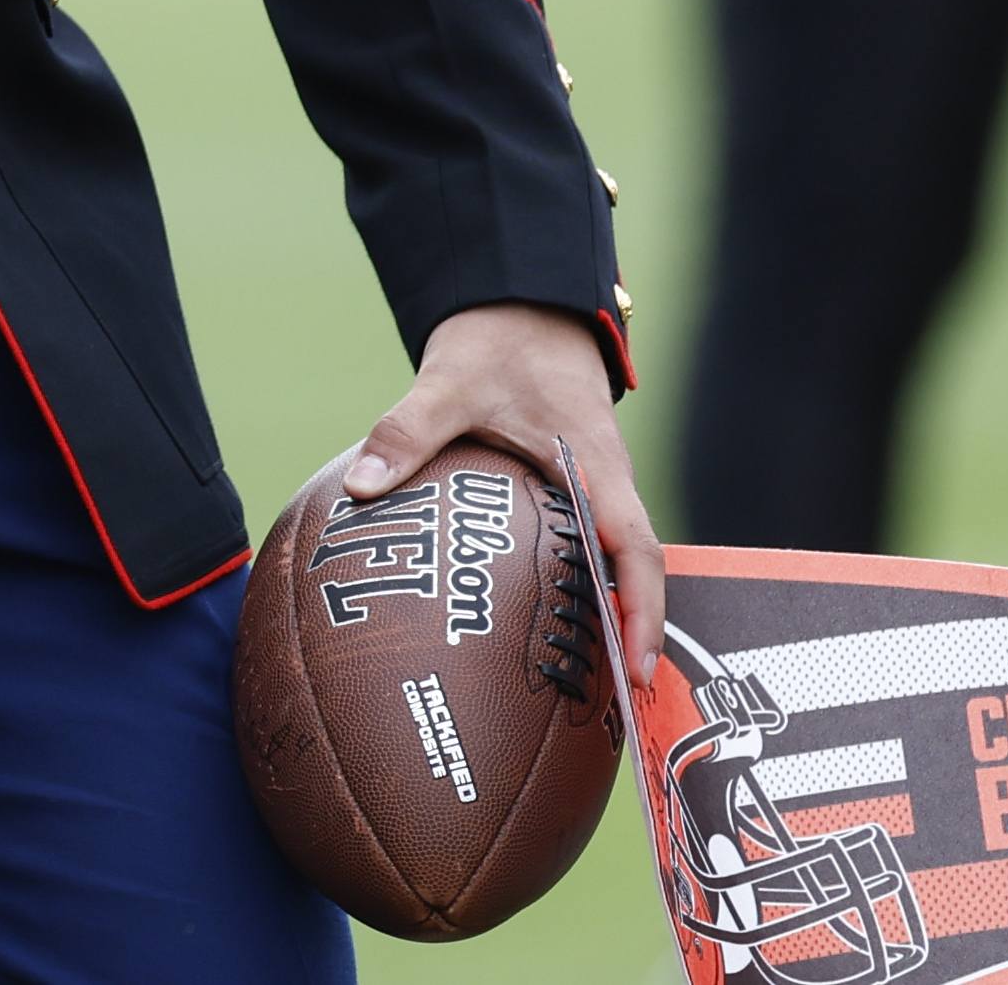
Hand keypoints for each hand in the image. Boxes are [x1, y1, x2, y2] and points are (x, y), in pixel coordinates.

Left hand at [343, 302, 660, 685]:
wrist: (522, 302)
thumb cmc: (498, 343)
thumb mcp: (449, 383)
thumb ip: (407, 433)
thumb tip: (363, 489)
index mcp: (597, 468)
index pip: (638, 554)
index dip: (644, 614)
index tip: (637, 670)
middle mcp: (608, 486)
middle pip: (635, 575)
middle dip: (631, 638)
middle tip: (614, 706)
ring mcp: (593, 489)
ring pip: (613, 564)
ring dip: (607, 617)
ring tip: (582, 685)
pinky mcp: (572, 487)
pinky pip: (585, 546)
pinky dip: (577, 586)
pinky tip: (539, 625)